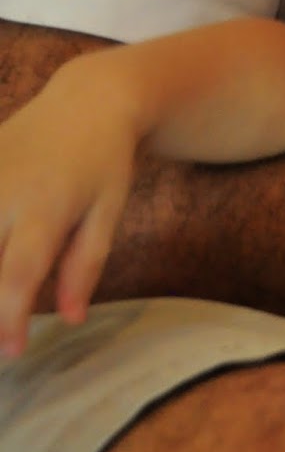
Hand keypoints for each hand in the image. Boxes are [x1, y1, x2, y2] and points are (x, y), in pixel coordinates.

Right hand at [0, 67, 137, 354]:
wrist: (88, 99)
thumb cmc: (104, 161)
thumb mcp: (107, 211)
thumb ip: (85, 265)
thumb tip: (69, 318)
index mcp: (46, 207)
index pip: (17, 274)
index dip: (8, 319)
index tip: (11, 352)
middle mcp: (4, 192)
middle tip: (0, 337)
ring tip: (0, 297)